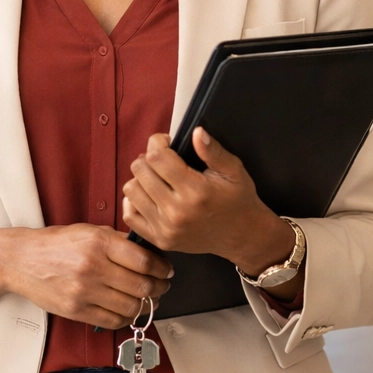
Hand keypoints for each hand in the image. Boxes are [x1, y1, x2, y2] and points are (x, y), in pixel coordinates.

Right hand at [0, 224, 172, 329]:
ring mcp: (84, 292)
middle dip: (159, 288)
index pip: (144, 261)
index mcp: (99, 242)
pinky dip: (126, 317)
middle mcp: (93, 267)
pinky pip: (113, 320)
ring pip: (131, 306)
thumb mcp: (88, 231)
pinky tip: (128, 309)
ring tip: (148, 299)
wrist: (22, 260)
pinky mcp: (77, 311)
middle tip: (162, 286)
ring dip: (146, 305)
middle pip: (142, 286)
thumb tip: (150, 253)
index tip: (167, 270)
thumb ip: (118, 241)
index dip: (162, 268)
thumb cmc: (56, 244)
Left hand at [122, 129, 296, 277]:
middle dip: (148, 157)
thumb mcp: (234, 171)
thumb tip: (196, 132)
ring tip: (156, 177)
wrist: (242, 236)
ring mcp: (166, 228)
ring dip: (141, 178)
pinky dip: (134, 201)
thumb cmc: (238, 200)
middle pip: (140, 171)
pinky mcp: (160, 240)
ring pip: (131, 190)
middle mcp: (177, 212)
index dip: (157, 142)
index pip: (157, 157)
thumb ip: (213, 151)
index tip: (166, 141)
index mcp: (195, 191)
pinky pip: (130, 215)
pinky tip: (149, 195)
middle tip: (162, 159)